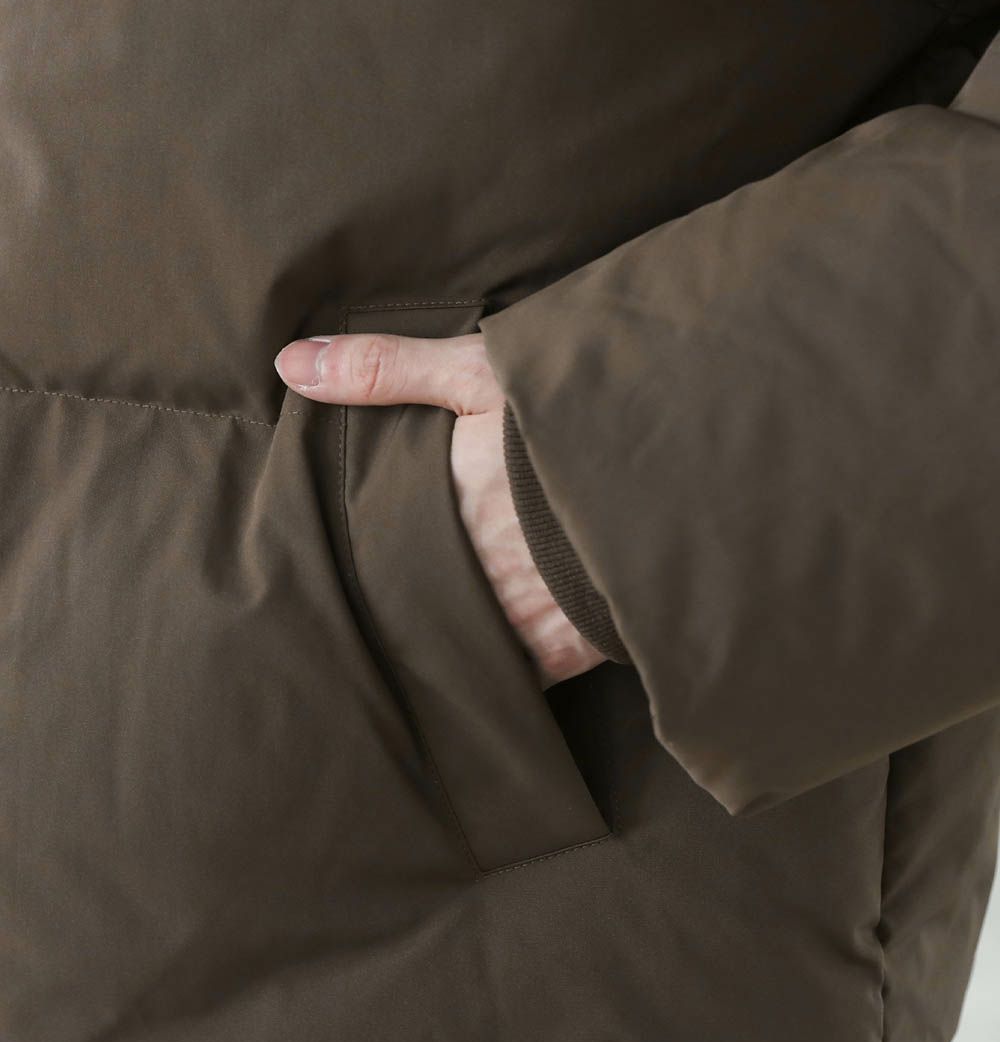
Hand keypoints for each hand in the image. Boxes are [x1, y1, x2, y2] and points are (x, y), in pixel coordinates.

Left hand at [274, 331, 607, 687]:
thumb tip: (288, 364)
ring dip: (451, 635)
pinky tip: (495, 657)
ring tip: (441, 629)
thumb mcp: (480, 371)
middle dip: (404, 599)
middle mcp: (470, 573)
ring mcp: (518, 619)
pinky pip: (515, 677)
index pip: (377, 548)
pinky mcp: (567, 649)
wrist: (680, 468)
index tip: (354, 559)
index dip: (365, 556)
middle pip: (415, 600)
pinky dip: (502, 669)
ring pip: (459, 644)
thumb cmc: (572, 414)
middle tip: (397, 596)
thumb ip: (383, 368)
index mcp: (440, 508)